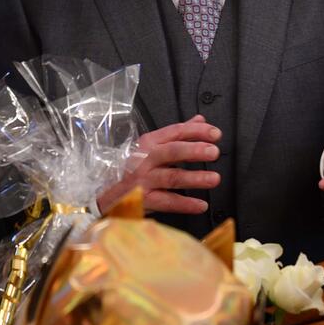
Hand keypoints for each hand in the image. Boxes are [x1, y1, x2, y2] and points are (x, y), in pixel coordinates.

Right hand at [97, 116, 220, 214]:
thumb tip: (200, 119)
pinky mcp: (143, 200)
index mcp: (149, 143)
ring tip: (214, 179)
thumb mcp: (153, 147)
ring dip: (194, 178)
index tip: (216, 134)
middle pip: (172, 152)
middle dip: (194, 150)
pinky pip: (166, 202)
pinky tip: (201, 205)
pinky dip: (185, 204)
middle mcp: (145, 159)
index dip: (197, 131)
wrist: (107, 193)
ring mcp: (143, 180)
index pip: (175, 132)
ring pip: (171, 177)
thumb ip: (178, 134)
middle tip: (214, 152)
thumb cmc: (135, 167)